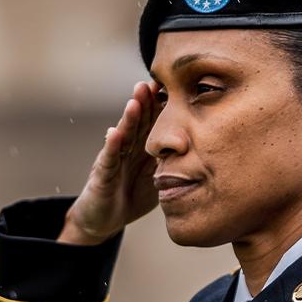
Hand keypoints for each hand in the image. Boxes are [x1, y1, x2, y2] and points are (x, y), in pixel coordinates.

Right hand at [59, 82, 163, 244]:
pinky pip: (109, 159)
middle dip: (145, 102)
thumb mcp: (157, 178)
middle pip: (137, 122)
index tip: (174, 89)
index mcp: (142, 148)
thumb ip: (172, 163)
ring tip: (135, 100)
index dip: (161, 107)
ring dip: (129, 118)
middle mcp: (127, 149)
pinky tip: (114, 133)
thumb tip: (199, 153)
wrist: (102, 220)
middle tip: (153, 82)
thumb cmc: (130, 196)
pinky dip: (112, 146)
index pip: (153, 123)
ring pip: (123, 135)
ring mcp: (113, 160)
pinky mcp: (102, 175)